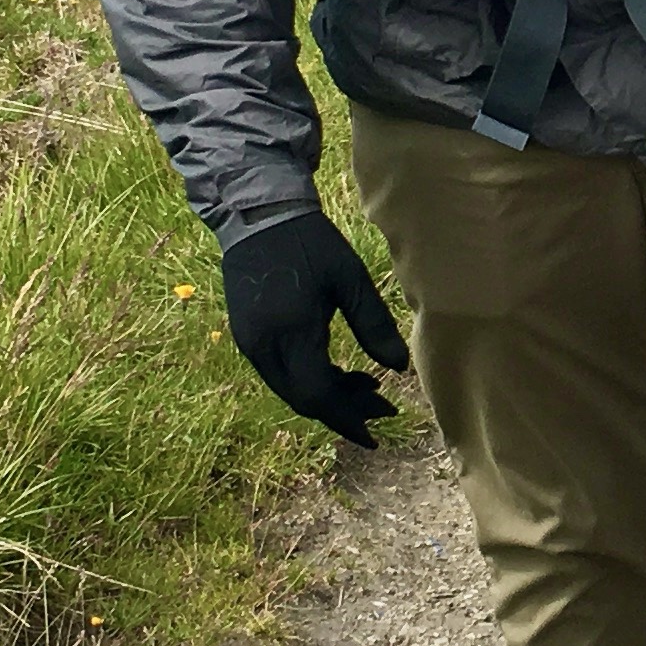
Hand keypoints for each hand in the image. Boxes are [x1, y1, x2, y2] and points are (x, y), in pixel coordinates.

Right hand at [220, 213, 410, 448]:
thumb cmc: (310, 242)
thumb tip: (398, 369)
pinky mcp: (247, 335)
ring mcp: (250, 343)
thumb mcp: (350, 279)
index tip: (377, 431)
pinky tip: (337, 369)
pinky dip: (310, 379)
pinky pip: (281, 373)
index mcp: (290, 333)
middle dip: (344, 410)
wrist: (258, 214)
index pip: (319, 395)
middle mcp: (263, 347)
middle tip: (383, 407)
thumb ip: (374, 325)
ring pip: (291, 389)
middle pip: (304, 399)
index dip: (349, 417)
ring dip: (328, 395)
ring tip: (368, 386)